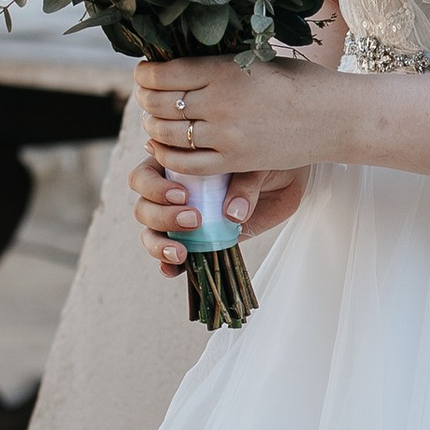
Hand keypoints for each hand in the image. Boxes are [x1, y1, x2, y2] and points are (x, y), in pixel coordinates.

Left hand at [129, 13, 340, 275]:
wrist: (335, 117)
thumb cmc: (298, 81)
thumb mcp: (255, 59)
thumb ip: (216, 65)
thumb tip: (174, 65)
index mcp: (223, 70)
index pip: (161, 74)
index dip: (144, 75)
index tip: (146, 74)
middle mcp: (219, 102)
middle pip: (158, 103)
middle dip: (146, 100)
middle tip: (148, 98)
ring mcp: (225, 135)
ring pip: (165, 133)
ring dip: (152, 126)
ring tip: (157, 120)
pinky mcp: (234, 161)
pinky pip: (183, 163)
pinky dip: (165, 155)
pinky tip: (164, 148)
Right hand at [130, 154, 306, 276]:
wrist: (286, 177)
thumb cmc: (264, 160)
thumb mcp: (256, 163)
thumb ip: (244, 184)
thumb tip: (234, 215)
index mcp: (175, 164)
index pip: (144, 176)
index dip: (155, 188)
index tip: (183, 195)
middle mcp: (172, 191)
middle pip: (144, 208)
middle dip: (162, 217)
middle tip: (194, 219)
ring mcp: (182, 218)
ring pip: (152, 233)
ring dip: (160, 245)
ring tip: (181, 252)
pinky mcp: (197, 241)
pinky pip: (173, 256)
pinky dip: (168, 265)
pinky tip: (174, 269)